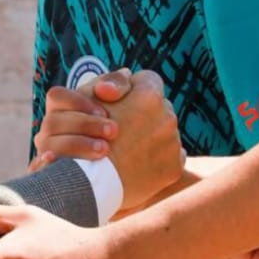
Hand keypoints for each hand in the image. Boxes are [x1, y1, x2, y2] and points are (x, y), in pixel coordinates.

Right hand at [31, 69, 132, 165]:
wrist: (126, 158)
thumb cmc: (119, 119)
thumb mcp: (125, 95)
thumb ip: (118, 83)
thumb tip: (105, 90)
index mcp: (61, 106)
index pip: (56, 96)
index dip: (77, 102)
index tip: (105, 112)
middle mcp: (50, 129)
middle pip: (53, 122)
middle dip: (84, 125)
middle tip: (113, 131)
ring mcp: (48, 152)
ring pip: (50, 147)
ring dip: (77, 147)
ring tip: (104, 150)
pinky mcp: (51, 177)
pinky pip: (42, 174)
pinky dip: (50, 170)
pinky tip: (72, 171)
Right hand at [99, 69, 184, 208]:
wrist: (90, 184)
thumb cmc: (84, 135)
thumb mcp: (90, 97)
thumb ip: (112, 81)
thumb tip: (129, 74)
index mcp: (149, 95)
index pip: (148, 80)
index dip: (132, 90)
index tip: (120, 104)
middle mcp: (167, 116)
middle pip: (159, 107)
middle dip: (143, 115)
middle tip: (122, 130)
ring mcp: (173, 143)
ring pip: (165, 131)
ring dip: (151, 137)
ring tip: (129, 150)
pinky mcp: (174, 168)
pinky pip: (171, 157)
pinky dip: (158, 159)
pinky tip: (139, 166)